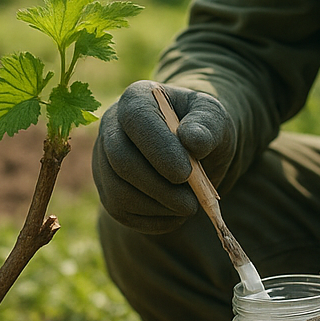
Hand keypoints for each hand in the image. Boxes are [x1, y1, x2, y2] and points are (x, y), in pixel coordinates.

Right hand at [92, 80, 234, 233]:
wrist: (195, 150)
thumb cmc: (203, 129)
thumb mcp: (215, 118)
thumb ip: (207, 125)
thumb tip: (192, 141)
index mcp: (136, 99)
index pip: (136, 120)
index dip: (159, 149)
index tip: (186, 173)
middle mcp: (111, 126)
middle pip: (120, 160)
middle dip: (158, 187)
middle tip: (191, 203)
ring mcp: (104, 160)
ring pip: (117, 192)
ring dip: (157, 207)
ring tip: (188, 207)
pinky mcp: (108, 190)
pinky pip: (121, 212)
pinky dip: (151, 221)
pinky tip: (175, 215)